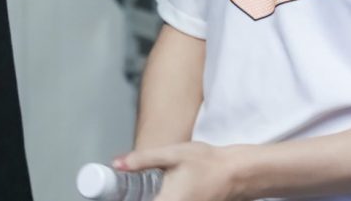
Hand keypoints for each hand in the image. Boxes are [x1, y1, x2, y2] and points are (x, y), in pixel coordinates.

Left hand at [115, 141, 246, 200]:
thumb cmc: (207, 163)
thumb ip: (143, 160)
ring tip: (142, 192)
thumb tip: (116, 164)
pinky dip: (162, 200)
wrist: (235, 173)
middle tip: (129, 192)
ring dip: (147, 199)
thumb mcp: (173, 155)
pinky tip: (161, 193)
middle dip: (136, 199)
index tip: (117, 194)